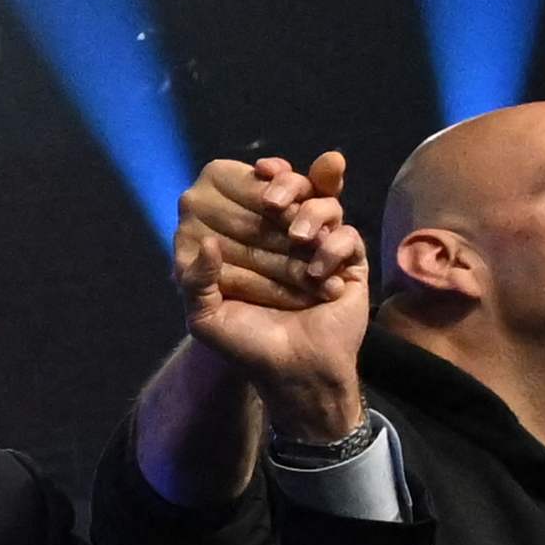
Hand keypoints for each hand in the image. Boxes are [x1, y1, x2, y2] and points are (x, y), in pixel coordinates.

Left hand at [167, 148, 370, 441]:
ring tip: (299, 239)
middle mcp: (289, 239)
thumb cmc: (247, 345)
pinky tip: (318, 274)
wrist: (295, 374)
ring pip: (327, 205)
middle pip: (298, 188)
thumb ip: (194, 281)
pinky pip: (348, 237)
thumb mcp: (206, 317)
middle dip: (289, 184)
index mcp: (255, 242)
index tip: (260, 170)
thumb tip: (205, 241)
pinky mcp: (350, 265)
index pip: (260, 195)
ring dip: (313, 214)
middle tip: (274, 201)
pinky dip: (333, 249)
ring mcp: (321, 249)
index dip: (264, 176)